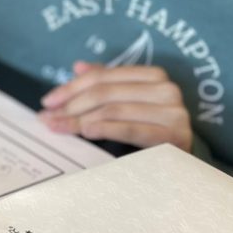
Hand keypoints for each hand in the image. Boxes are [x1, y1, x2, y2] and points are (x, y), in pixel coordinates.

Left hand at [38, 61, 192, 151]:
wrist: (186, 167)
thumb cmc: (152, 132)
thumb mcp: (128, 104)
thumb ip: (107, 84)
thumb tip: (78, 66)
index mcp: (153, 76)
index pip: (102, 77)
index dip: (71, 88)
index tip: (48, 102)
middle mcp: (166, 90)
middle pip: (105, 93)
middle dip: (70, 106)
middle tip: (46, 118)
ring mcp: (173, 113)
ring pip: (114, 110)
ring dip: (79, 120)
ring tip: (58, 127)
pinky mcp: (175, 136)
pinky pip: (132, 129)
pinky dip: (106, 129)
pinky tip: (86, 131)